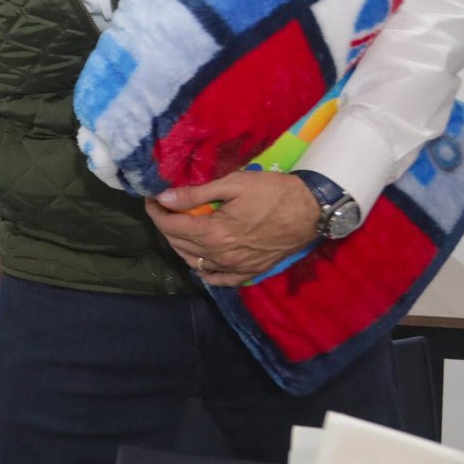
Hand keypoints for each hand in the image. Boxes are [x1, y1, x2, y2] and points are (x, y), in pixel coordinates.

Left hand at [145, 170, 321, 286]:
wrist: (312, 210)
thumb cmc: (273, 192)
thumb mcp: (233, 184)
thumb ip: (195, 194)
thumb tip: (164, 198)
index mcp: (214, 233)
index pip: (171, 225)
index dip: (156, 212)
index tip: (151, 199)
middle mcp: (220, 255)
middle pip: (179, 244)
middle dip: (165, 225)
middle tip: (163, 209)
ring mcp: (235, 267)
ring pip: (194, 262)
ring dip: (179, 246)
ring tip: (177, 228)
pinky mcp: (250, 272)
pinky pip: (219, 278)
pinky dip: (204, 271)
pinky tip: (198, 260)